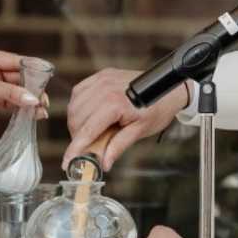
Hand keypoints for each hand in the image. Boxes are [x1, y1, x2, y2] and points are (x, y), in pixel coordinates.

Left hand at [0, 47, 46, 140]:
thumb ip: (12, 93)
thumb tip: (34, 99)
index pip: (15, 61)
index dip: (32, 69)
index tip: (48, 76)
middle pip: (21, 75)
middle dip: (33, 88)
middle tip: (44, 99)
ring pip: (21, 88)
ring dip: (31, 99)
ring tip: (42, 109)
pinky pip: (17, 99)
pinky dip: (26, 106)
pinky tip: (36, 113)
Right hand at [66, 68, 183, 170]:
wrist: (169, 88)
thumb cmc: (158, 108)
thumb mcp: (139, 131)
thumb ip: (118, 146)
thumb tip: (104, 163)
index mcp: (115, 103)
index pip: (87, 130)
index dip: (75, 148)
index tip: (67, 162)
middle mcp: (105, 88)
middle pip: (77, 118)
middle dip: (77, 137)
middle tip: (87, 148)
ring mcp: (102, 79)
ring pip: (74, 105)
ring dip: (76, 122)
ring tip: (90, 133)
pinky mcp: (101, 75)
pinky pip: (79, 92)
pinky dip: (78, 106)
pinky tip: (86, 115)